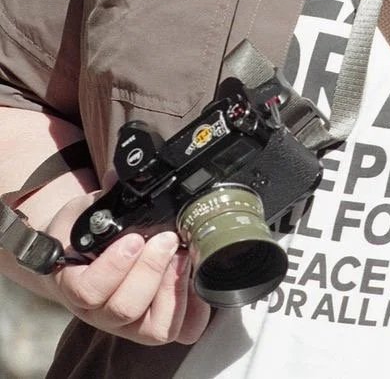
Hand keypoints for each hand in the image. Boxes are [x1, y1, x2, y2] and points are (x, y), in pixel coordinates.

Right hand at [47, 193, 211, 345]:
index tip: (134, 239)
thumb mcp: (87, 211)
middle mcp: (101, 311)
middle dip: (151, 270)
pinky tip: (195, 275)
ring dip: (174, 288)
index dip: (114, 268)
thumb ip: (101, 198)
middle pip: (125, 308)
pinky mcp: (156, 324)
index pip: (88, 292)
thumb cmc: (86, 234)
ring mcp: (130, 324)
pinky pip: (181, 331)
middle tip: (167, 239)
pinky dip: (195, 307)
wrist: (85, 255)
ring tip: (182, 255)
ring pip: (154, 328)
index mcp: (76, 284)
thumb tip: (117, 176)